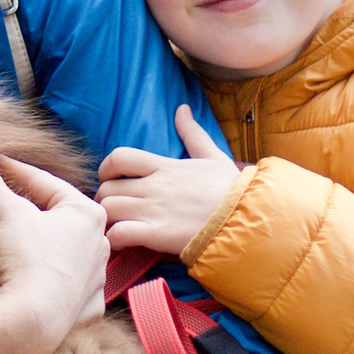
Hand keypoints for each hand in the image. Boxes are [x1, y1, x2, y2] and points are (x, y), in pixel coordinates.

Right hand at [0, 156, 108, 353]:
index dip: (15, 170)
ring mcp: (97, 279)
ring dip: (45, 246)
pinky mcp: (88, 308)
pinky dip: (55, 282)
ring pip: (68, 253)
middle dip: (32, 209)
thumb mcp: (6, 212)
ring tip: (17, 242)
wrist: (31, 320)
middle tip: (4, 200)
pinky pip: (71, 288)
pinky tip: (37, 281)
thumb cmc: (26, 258)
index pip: (45, 183)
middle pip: (59, 218)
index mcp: (87, 214)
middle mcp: (101, 244)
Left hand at [97, 107, 247, 254]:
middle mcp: (153, 186)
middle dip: (104, 199)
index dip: (106, 169)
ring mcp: (152, 210)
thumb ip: (193, 133)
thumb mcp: (213, 156)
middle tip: (114, 210)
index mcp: (164, 166)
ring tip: (116, 228)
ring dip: (106, 220)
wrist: (248, 219)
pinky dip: (113, 240)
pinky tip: (122, 244)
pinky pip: (118, 234)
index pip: (118, 157)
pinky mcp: (155, 234)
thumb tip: (182, 109)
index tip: (111, 180)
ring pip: (107, 209)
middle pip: (107, 188)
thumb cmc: (232, 190)